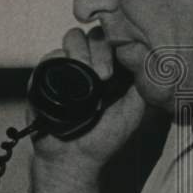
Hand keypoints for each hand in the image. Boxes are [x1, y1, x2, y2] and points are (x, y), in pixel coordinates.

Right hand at [27, 26, 145, 172]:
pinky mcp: (47, 73)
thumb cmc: (105, 138)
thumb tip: (145, 53)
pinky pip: (52, 54)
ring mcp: (68, 66)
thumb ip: (142, 83)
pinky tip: (69, 73)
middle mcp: (91, 62)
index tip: (124, 58)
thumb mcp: (134, 110)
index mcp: (113, 67)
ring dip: (81, 51)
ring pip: (74, 37)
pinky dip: (60, 58)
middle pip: (96, 34)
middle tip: (105, 76)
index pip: (117, 39)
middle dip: (101, 50)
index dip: (120, 40)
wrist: (73, 158)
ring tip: (88, 74)